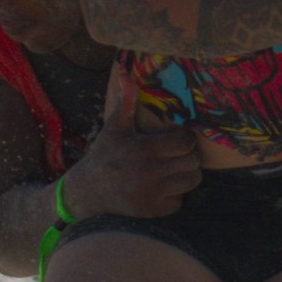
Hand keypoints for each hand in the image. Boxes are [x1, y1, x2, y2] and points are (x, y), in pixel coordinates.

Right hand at [64, 78, 202, 218]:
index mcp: (145, 149)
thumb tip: (125, 71)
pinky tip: (162, 188)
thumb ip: (126, 101)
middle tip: (177, 155)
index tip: (176, 140)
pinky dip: (175, 195)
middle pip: (193, 161)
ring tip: (173, 170)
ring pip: (191, 181)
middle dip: (188, 156)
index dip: (184, 139)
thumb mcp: (115, 127)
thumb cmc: (106, 154)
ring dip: (186, 175)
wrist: (88, 190)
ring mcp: (152, 193)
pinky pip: (180, 200)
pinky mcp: (152, 210)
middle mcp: (150, 172)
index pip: (186, 142)